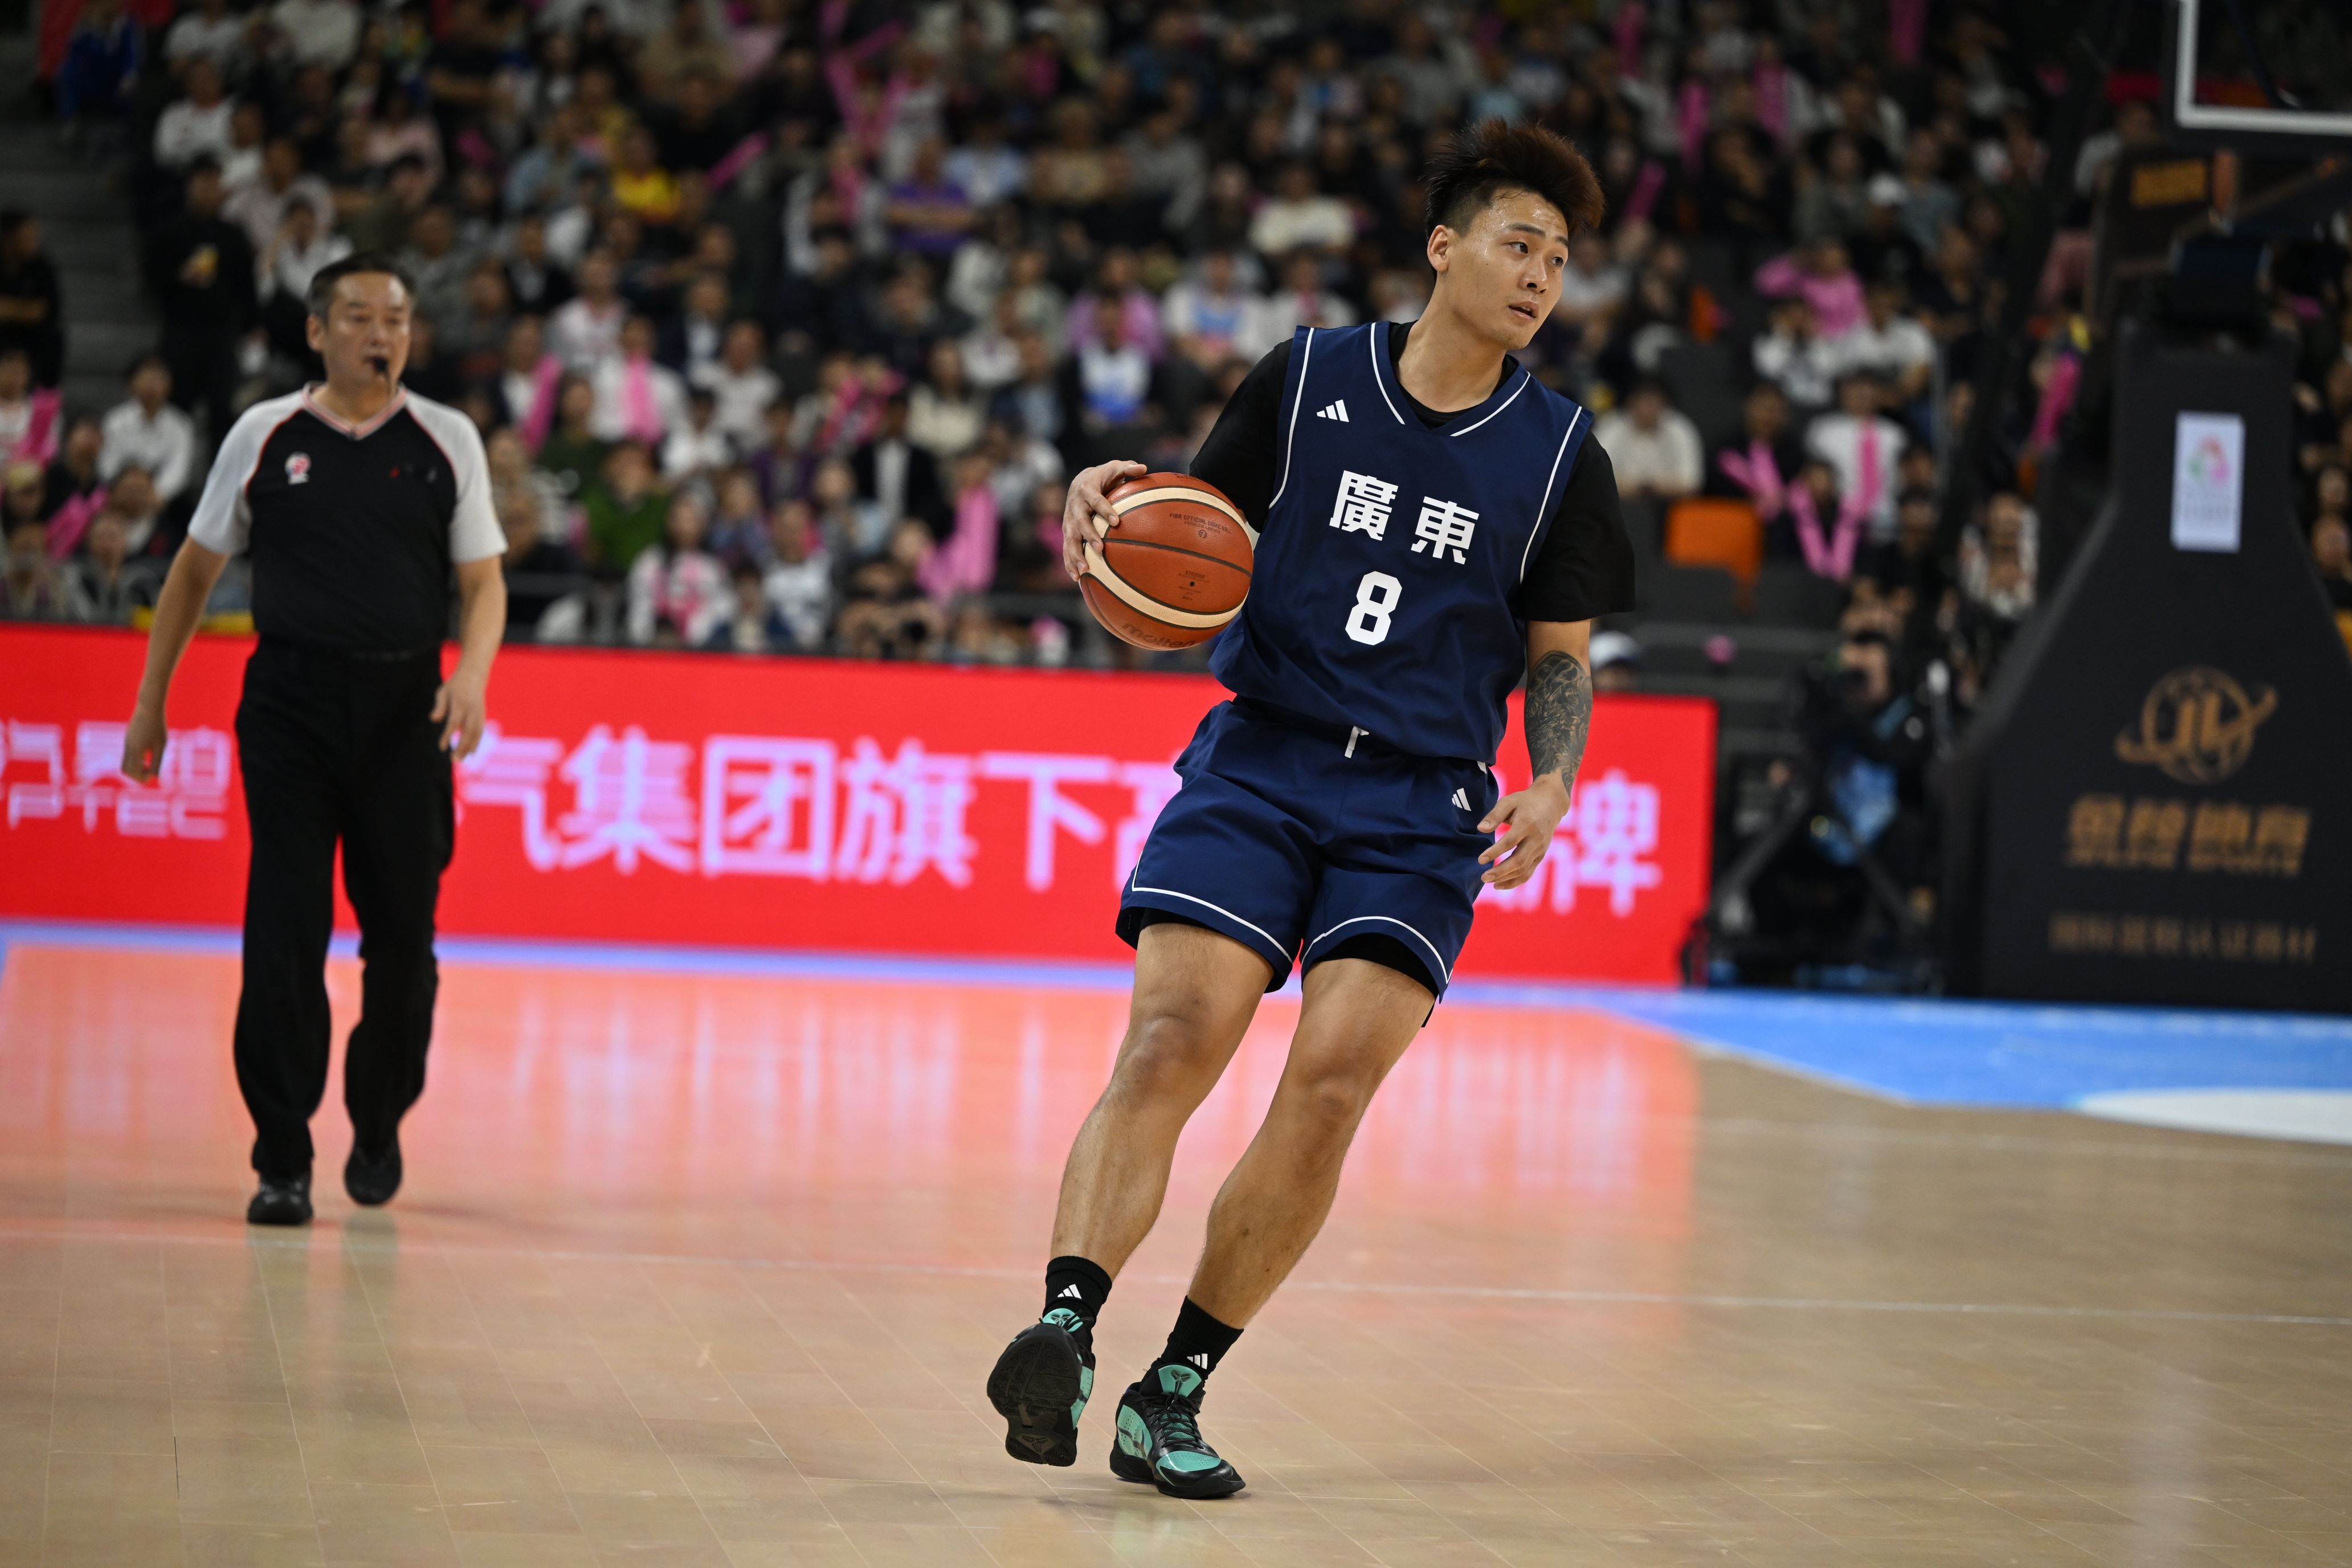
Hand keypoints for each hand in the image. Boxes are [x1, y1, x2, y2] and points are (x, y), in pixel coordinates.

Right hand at [121, 704, 167, 783]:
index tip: (152, 776)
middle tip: (150, 772)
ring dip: (137, 767)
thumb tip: (155, 778)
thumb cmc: (158, 726)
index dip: (142, 778)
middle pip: (125, 770)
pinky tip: (148, 753)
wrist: (149, 707)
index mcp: (135, 750)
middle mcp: (128, 747)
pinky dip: (136, 759)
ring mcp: (126, 742)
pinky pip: (128, 754)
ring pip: (126, 762)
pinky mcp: (128, 738)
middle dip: (137, 775)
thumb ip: (157, 761)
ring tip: (149, 763)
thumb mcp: (161, 745)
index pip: (132, 772)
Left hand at [431, 672, 488, 758]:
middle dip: (462, 747)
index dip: (448, 736)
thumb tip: (433, 719)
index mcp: (460, 703)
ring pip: (477, 734)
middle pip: (468, 731)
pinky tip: (471, 753)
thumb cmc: (455, 685)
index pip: (454, 723)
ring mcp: (479, 713)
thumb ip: (439, 706)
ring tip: (462, 760)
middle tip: (455, 760)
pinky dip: (476, 743)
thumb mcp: (443, 692)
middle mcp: (472, 710)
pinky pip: (480, 732)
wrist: (474, 676)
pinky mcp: (482, 716)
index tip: (442, 748)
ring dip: (470, 748)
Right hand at [1060, 458, 1145, 581]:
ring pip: (1070, 539)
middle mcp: (1074, 505)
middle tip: (1100, 549)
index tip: (1116, 521)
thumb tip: (1143, 468)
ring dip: (1076, 555)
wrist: (1079, 482)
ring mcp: (1068, 520)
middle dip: (1089, 536)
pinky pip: (1066, 548)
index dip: (1104, 510)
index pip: (1095, 500)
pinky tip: (1077, 579)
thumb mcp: (1114, 468)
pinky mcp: (1067, 531)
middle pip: (1080, 522)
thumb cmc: (1103, 477)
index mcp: (1086, 489)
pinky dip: (1070, 563)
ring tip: (1085, 571)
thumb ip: (1128, 468)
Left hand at [1478, 774, 1570, 888]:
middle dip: (1501, 871)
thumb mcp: (1508, 802)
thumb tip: (1480, 829)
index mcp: (1527, 823)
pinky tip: (1501, 884)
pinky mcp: (1541, 855)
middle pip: (1519, 860)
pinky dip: (1515, 881)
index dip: (1495, 852)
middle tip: (1483, 877)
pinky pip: (1529, 872)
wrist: (1551, 803)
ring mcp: (1540, 849)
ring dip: (1507, 879)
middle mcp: (1536, 839)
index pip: (1510, 842)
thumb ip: (1494, 815)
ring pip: (1524, 869)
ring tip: (1490, 883)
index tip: (1480, 860)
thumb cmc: (1525, 801)